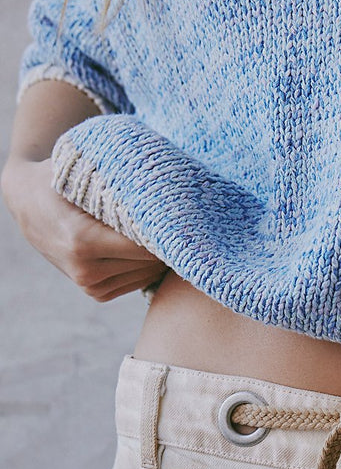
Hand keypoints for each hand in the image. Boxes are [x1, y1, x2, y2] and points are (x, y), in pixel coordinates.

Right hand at [2, 153, 167, 302]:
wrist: (28, 203)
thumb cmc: (61, 181)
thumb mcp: (84, 175)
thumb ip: (120, 185)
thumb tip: (166, 191)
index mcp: (82, 242)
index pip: (145, 246)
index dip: (168, 232)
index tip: (183, 217)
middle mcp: (85, 270)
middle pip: (149, 263)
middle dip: (167, 244)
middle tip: (180, 222)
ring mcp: (89, 285)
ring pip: (146, 275)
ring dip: (159, 257)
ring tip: (163, 231)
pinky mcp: (95, 292)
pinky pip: (136, 282)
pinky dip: (145, 266)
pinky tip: (146, 246)